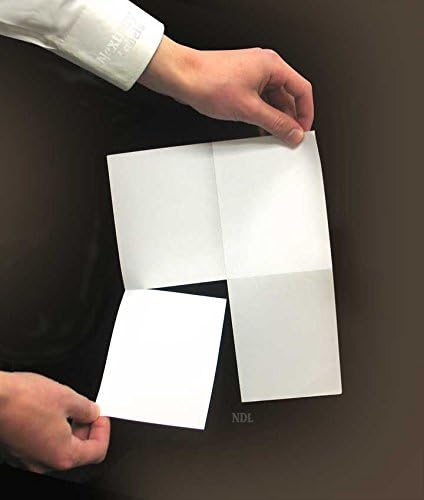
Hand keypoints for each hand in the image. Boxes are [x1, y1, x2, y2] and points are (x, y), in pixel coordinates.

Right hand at [0, 371, 109, 473]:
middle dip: (85, 429)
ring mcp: (28, 459)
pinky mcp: (16, 451)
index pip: (97, 450)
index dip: (103, 430)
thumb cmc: (24, 399)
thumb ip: (87, 409)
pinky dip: (50, 431)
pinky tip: (48, 412)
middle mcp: (44, 464)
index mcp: (63, 456)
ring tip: (67, 407)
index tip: (101, 417)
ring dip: (68, 429)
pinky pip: (41, 445)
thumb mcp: (68, 398)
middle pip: (78, 452)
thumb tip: (92, 412)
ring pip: (58, 448)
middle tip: (86, 410)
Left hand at [139, 36, 313, 145]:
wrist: (182, 76)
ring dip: (274, 117)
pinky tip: (259, 127)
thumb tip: (293, 132)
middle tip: (287, 137)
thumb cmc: (208, 81)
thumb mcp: (249, 109)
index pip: (302, 90)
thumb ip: (275, 123)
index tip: (302, 130)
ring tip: (272, 135)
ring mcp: (252, 73)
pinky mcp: (240, 81)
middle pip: (288, 95)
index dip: (306, 113)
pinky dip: (262, 113)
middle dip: (289, 118)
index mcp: (272, 65)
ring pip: (273, 99)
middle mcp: (264, 66)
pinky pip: (259, 99)